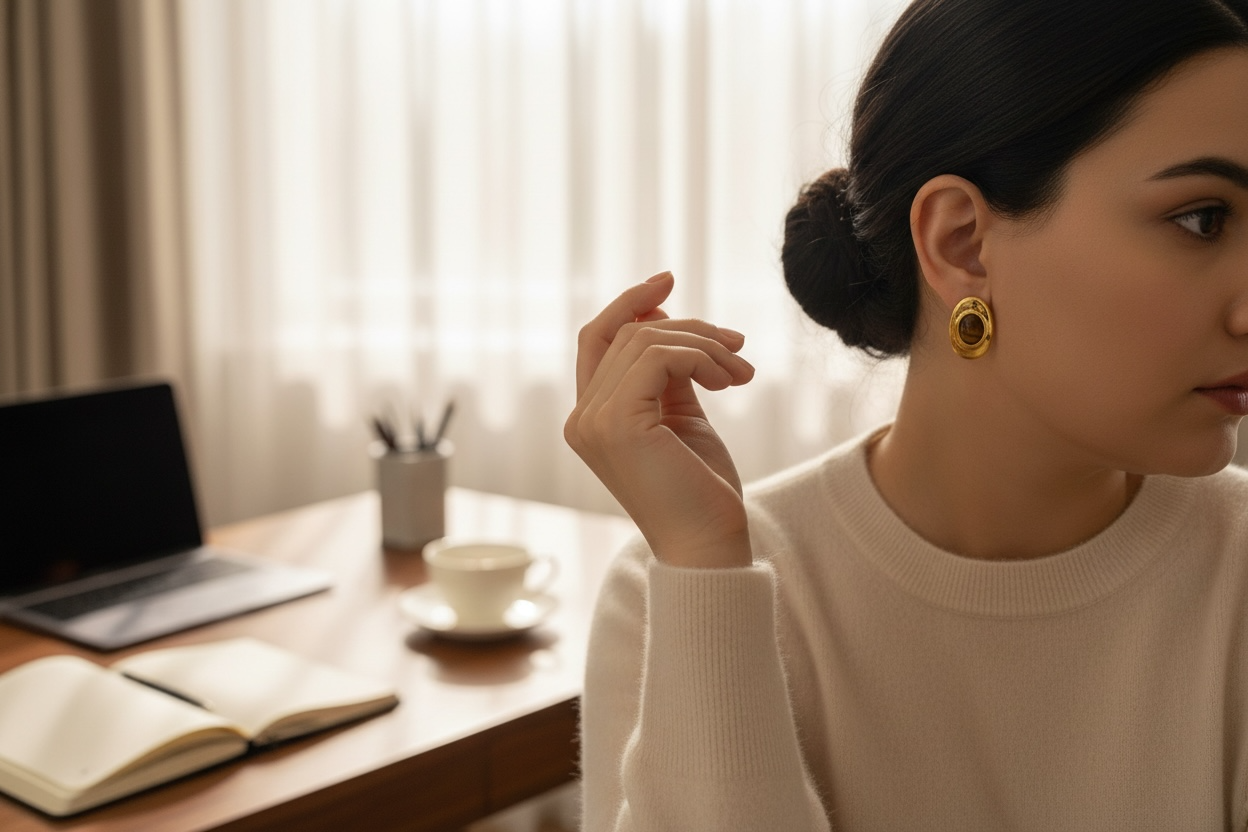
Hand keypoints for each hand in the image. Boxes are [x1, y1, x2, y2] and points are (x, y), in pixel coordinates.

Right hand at [564, 272, 755, 567]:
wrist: (711, 544)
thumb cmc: (702, 489)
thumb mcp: (682, 416)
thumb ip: (667, 373)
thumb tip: (663, 315)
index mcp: (591, 418)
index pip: (596, 338)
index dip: (628, 302)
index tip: (669, 279)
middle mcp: (582, 419)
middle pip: (628, 333)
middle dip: (690, 329)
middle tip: (738, 347)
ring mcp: (593, 422)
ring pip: (646, 340)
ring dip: (705, 345)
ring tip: (741, 373)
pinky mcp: (617, 424)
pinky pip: (657, 356)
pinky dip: (700, 356)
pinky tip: (729, 381)